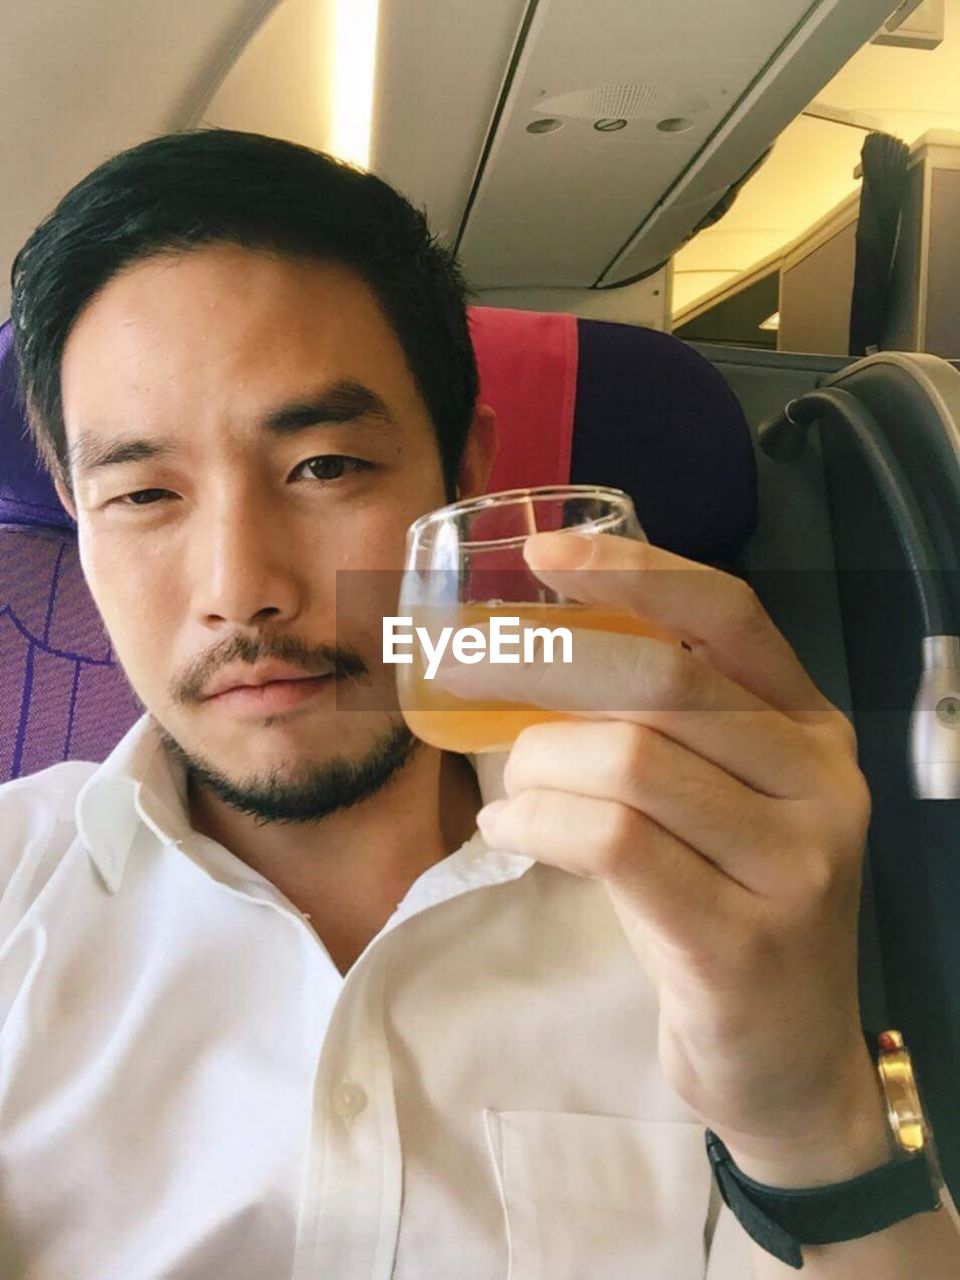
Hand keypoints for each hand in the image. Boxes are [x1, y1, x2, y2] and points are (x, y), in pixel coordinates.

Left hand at [436, 530, 885, 1182]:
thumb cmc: (722, 907)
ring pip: (630, 761)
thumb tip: (528, 653)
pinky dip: (538, 820)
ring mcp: (795, 863)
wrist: (784, 1062)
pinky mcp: (742, 940)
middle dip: (545, 666)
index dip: (636, 571)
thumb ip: (657, 728)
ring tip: (508, 788)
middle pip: (663, 682)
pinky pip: (612, 841)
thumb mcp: (711, 803)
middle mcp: (819, 781)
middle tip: (468, 671)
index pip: (730, 615)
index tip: (543, 555)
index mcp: (810, 727)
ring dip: (536, 763)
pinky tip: (509, 826)